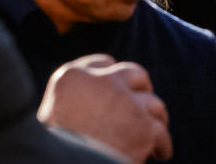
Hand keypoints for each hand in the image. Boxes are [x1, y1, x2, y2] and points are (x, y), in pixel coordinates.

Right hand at [39, 56, 171, 162]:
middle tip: (142, 106)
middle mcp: (101, 82)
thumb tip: (98, 97)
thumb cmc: (54, 147)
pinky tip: (160, 153)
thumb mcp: (53, 110)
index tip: (117, 91)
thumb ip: (76, 94)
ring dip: (155, 118)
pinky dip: (162, 145)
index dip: (113, 79)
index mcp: (72, 76)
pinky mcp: (143, 128)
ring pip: (153, 102)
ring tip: (155, 131)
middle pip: (134, 74)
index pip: (103, 63)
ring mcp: (125, 103)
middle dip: (141, 90)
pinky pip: (161, 132)